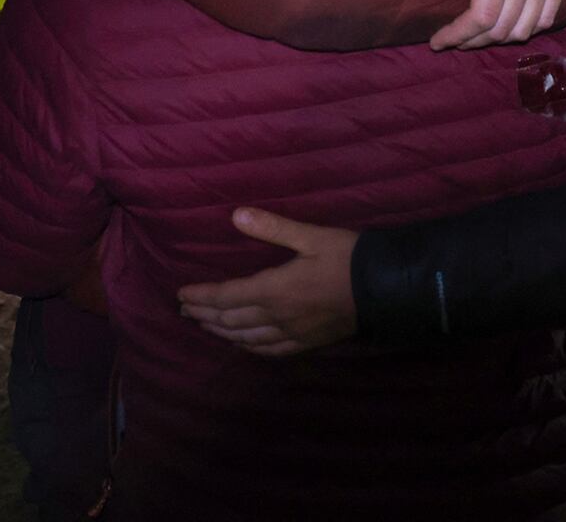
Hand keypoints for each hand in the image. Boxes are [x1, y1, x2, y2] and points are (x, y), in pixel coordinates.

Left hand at [175, 208, 359, 357]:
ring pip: (246, 338)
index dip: (201, 297)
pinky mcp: (306, 343)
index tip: (180, 295)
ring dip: (221, 332)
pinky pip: (269, 350)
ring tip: (205, 326)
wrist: (384, 288)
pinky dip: (249, 347)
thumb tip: (236, 214)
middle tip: (185, 310)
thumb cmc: (348, 257)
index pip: (226, 297)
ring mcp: (292, 333)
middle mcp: (278, 316)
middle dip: (205, 315)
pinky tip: (243, 344)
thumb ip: (272, 227)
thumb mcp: (311, 236)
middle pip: (230, 320)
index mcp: (275, 289)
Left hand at [427, 0, 565, 50]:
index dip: (458, 34)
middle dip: (472, 41)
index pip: (482, 14)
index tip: (438, 41)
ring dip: (498, 39)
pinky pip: (546, 17)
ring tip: (477, 35)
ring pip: (524, 28)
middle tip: (453, 39)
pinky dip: (526, 29)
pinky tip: (508, 25)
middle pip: (501, 27)